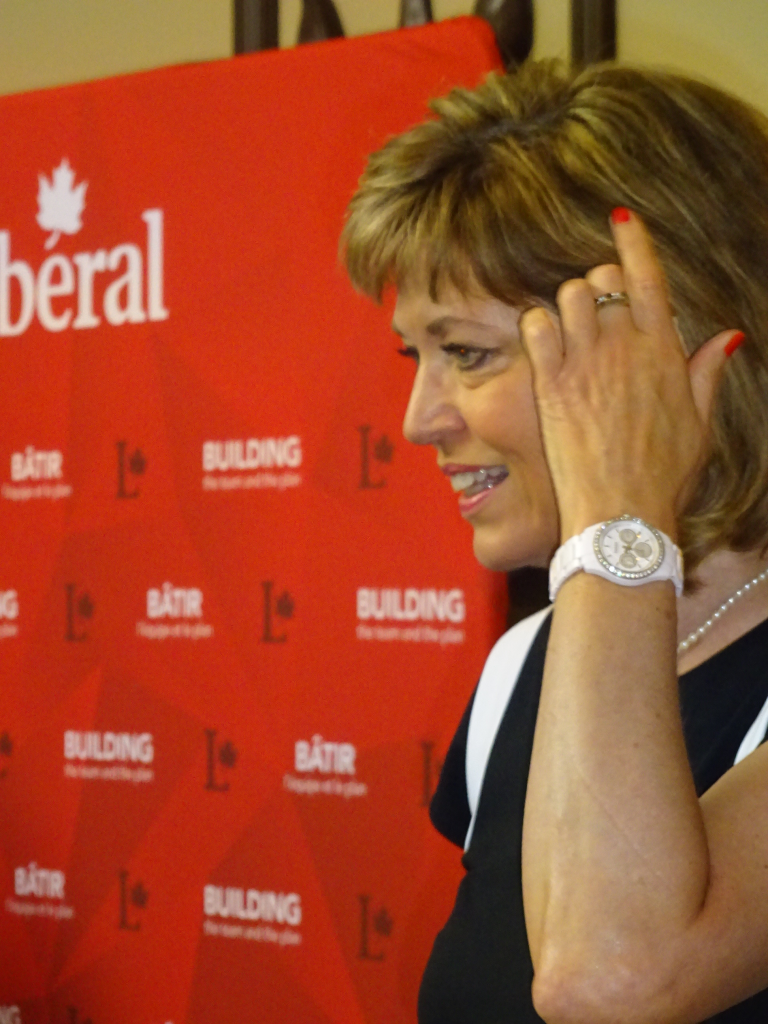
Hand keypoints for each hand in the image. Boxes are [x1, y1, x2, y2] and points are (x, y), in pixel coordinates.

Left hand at [519, 208, 741, 541]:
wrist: (621, 511)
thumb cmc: (663, 473)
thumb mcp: (699, 423)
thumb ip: (707, 373)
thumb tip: (727, 336)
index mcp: (664, 352)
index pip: (648, 276)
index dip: (634, 240)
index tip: (622, 216)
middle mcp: (625, 348)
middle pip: (604, 278)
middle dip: (598, 283)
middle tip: (595, 311)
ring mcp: (586, 364)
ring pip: (569, 294)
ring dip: (567, 302)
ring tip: (569, 329)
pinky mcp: (551, 385)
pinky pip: (536, 327)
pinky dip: (537, 325)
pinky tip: (543, 343)